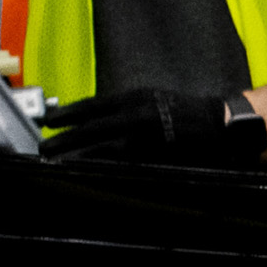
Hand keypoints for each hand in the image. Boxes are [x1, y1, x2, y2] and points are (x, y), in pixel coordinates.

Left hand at [40, 85, 266, 166]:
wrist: (222, 125)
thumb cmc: (188, 114)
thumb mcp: (154, 102)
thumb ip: (128, 111)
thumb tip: (100, 122)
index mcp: (136, 97)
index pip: (93, 105)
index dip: (69, 114)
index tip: (50, 121)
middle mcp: (137, 113)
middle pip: (91, 127)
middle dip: (65, 138)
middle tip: (44, 147)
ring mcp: (145, 136)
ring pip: (102, 146)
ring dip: (78, 154)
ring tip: (59, 161)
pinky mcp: (154, 155)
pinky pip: (120, 162)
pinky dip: (101, 165)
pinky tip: (87, 169)